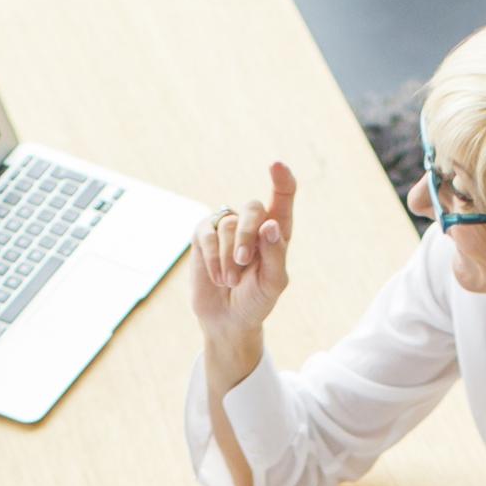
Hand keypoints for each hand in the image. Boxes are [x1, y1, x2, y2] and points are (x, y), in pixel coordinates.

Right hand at [189, 161, 295, 369]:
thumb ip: (275, 254)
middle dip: (248, 235)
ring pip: (229, 226)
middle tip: (243, 262)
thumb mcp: (273, 283)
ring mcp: (227, 227)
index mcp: (277, 231)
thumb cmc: (257, 300)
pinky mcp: (203, 236)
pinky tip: (218, 277)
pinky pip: (207, 235)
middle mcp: (252, 224)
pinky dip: (213, 258)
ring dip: (229, 258)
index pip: (283, 197)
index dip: (282, 180)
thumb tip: (270, 224)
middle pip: (254, 208)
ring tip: (231, 281)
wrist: (228, 320)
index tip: (275, 165)